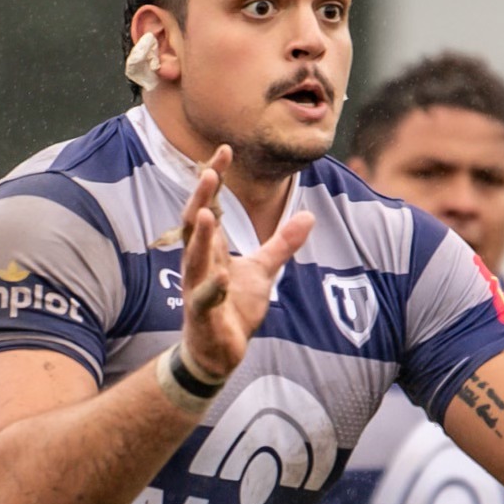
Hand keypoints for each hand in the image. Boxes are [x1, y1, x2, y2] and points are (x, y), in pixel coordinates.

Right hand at [178, 146, 315, 381]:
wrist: (218, 353)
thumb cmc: (233, 307)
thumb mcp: (263, 270)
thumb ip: (282, 244)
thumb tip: (308, 216)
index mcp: (211, 248)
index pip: (209, 205)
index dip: (214, 179)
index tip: (225, 150)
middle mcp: (198, 263)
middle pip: (194, 225)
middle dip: (200, 198)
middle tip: (208, 171)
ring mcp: (197, 288)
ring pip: (194, 258)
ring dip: (201, 237)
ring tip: (208, 212)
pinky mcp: (202, 316)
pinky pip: (204, 299)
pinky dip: (212, 288)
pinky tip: (222, 276)